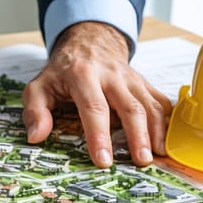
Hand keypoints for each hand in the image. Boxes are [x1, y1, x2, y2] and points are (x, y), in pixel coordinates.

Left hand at [22, 21, 170, 167]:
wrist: (89, 41)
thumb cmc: (63, 70)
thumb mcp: (39, 85)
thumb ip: (35, 110)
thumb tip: (36, 136)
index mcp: (83, 76)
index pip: (94, 107)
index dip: (100, 135)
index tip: (103, 160)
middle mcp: (111, 75)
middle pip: (130, 107)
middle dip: (137, 136)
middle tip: (140, 161)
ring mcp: (131, 78)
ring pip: (149, 104)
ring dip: (156, 131)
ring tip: (157, 155)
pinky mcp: (144, 83)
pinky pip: (160, 101)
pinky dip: (167, 121)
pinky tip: (166, 140)